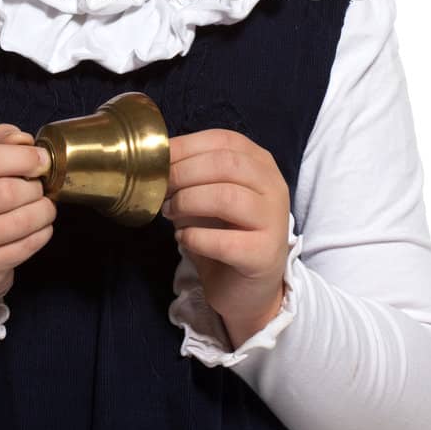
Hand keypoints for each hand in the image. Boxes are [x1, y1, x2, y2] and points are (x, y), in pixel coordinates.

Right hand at [0, 123, 55, 335]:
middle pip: (5, 191)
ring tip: (44, 208)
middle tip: (39, 189)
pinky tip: (40, 227)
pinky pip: (23, 247)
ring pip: (19, 221)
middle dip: (35, 188)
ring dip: (44, 211)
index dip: (21, 157)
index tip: (41, 161)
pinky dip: (42, 233)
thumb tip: (25, 140)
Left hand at [161, 129, 290, 336]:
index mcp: (260, 164)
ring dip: (187, 202)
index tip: (157, 161)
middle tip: (161, 191)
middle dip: (183, 174)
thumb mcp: (207, 197)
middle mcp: (274, 186)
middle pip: (226, 163)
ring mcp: (274, 220)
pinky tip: (184, 239)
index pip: (223, 140)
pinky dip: (195, 237)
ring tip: (170, 214)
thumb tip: (156, 164)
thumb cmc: (223, 234)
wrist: (246, 289)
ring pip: (226, 197)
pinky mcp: (265, 254)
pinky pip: (224, 241)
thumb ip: (191, 176)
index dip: (185, 147)